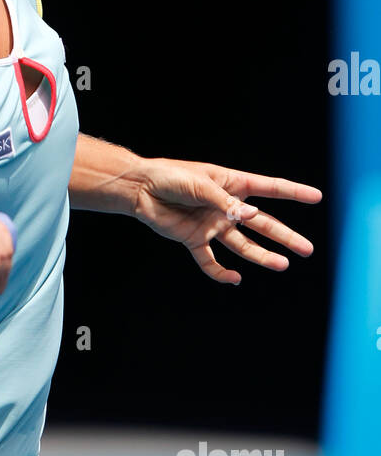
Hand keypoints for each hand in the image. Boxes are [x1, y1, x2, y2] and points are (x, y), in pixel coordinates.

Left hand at [131, 158, 322, 284]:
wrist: (140, 189)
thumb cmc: (170, 177)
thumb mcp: (200, 184)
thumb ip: (225, 203)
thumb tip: (250, 216)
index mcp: (231, 184)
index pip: (269, 189)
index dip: (293, 192)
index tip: (316, 197)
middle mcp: (226, 207)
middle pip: (262, 224)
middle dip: (285, 236)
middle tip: (307, 249)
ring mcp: (212, 224)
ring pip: (243, 244)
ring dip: (262, 255)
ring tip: (282, 265)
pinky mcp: (194, 239)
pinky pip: (210, 260)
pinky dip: (221, 272)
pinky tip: (235, 278)